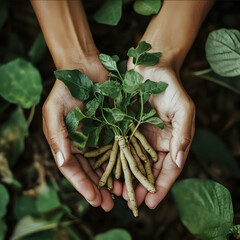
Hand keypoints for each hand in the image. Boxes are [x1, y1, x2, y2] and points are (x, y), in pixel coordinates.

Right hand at [42, 57, 121, 210]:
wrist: (84, 70)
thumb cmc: (65, 90)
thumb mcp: (54, 112)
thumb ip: (56, 137)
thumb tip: (63, 163)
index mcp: (67, 143)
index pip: (74, 170)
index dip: (83, 186)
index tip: (94, 199)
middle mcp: (83, 144)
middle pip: (91, 171)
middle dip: (100, 189)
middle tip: (110, 204)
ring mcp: (99, 137)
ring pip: (106, 163)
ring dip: (113, 179)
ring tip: (122, 193)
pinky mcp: (113, 128)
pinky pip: (119, 147)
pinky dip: (123, 160)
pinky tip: (130, 171)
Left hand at [123, 64, 194, 208]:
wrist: (150, 67)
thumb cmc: (170, 86)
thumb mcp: (183, 109)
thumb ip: (183, 135)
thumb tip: (178, 162)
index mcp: (171, 140)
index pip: (168, 169)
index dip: (161, 187)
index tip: (151, 203)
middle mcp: (154, 142)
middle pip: (148, 169)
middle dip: (139, 187)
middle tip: (130, 202)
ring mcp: (138, 136)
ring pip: (132, 162)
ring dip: (125, 178)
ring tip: (116, 193)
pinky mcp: (123, 128)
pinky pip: (118, 147)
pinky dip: (114, 160)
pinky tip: (106, 171)